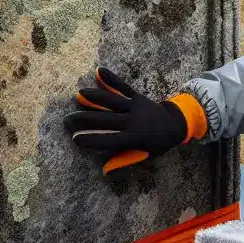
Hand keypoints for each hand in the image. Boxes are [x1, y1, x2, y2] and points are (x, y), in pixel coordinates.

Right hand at [62, 68, 202, 173]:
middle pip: (105, 120)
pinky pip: (122, 87)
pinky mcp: (137, 96)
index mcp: (134, 138)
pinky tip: (98, 71)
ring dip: (94, 97)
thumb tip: (103, 171)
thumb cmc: (158, 143)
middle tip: (67, 120)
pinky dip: (111, 79)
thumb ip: (124, 161)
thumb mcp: (144, 156)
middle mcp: (133, 121)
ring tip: (78, 95)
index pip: (108, 140)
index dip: (91, 140)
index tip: (75, 139)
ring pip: (111, 101)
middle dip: (84, 120)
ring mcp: (135, 107)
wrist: (177, 123)